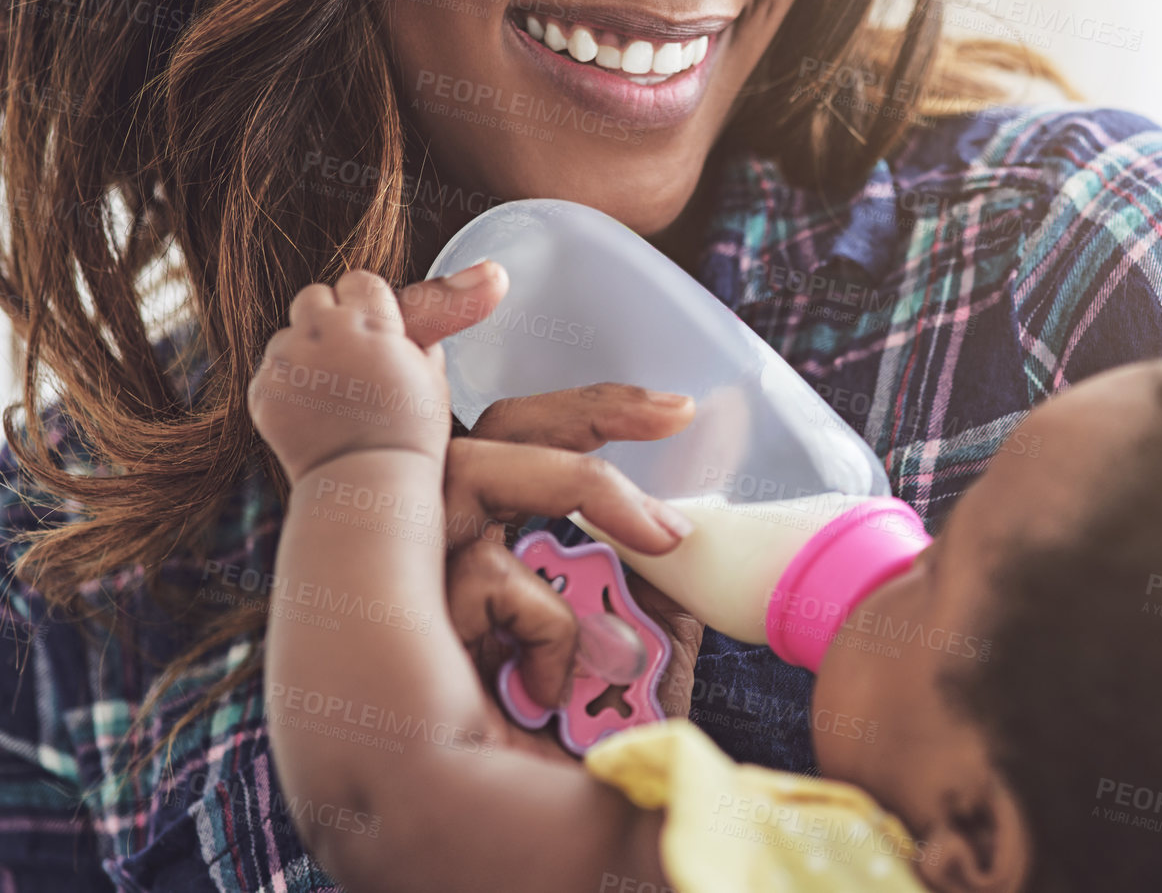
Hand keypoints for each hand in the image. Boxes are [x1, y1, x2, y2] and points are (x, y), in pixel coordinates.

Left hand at [247, 270, 449, 484]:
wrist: (367, 488)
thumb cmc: (412, 432)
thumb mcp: (434, 371)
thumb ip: (438, 318)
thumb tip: (491, 271)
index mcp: (366, 324)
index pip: (359, 280)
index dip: (371, 307)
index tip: (379, 332)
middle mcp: (319, 335)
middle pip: (315, 297)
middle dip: (333, 318)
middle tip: (353, 354)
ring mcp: (286, 365)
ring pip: (290, 335)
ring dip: (309, 352)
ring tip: (336, 392)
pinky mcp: (262, 393)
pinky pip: (273, 372)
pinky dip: (290, 386)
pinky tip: (315, 413)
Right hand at [393, 263, 706, 716]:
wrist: (527, 826)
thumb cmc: (573, 739)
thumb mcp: (636, 643)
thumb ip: (653, 581)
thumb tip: (696, 525)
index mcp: (494, 542)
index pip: (525, 441)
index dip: (590, 409)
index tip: (678, 410)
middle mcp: (440, 545)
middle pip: (495, 430)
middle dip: (586, 407)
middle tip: (673, 414)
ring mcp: (406, 574)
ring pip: (474, 470)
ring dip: (579, 485)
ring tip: (660, 537)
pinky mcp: (393, 618)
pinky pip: (483, 578)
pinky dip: (542, 620)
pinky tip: (549, 686)